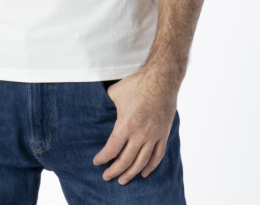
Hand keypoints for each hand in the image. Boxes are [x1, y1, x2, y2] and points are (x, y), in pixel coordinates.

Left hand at [93, 69, 177, 184]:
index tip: (97, 162)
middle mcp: (140, 135)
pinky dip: (150, 167)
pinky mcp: (163, 134)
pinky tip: (144, 172)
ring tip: (123, 180)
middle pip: (125, 160)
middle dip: (114, 171)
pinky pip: (157, 156)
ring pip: (141, 162)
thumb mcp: (114, 92)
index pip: (112, 149)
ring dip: (131, 173)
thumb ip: (106, 104)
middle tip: (107, 177)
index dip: (103, 158)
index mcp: (126, 125)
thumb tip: (96, 106)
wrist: (162, 79)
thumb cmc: (137, 84)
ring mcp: (153, 136)